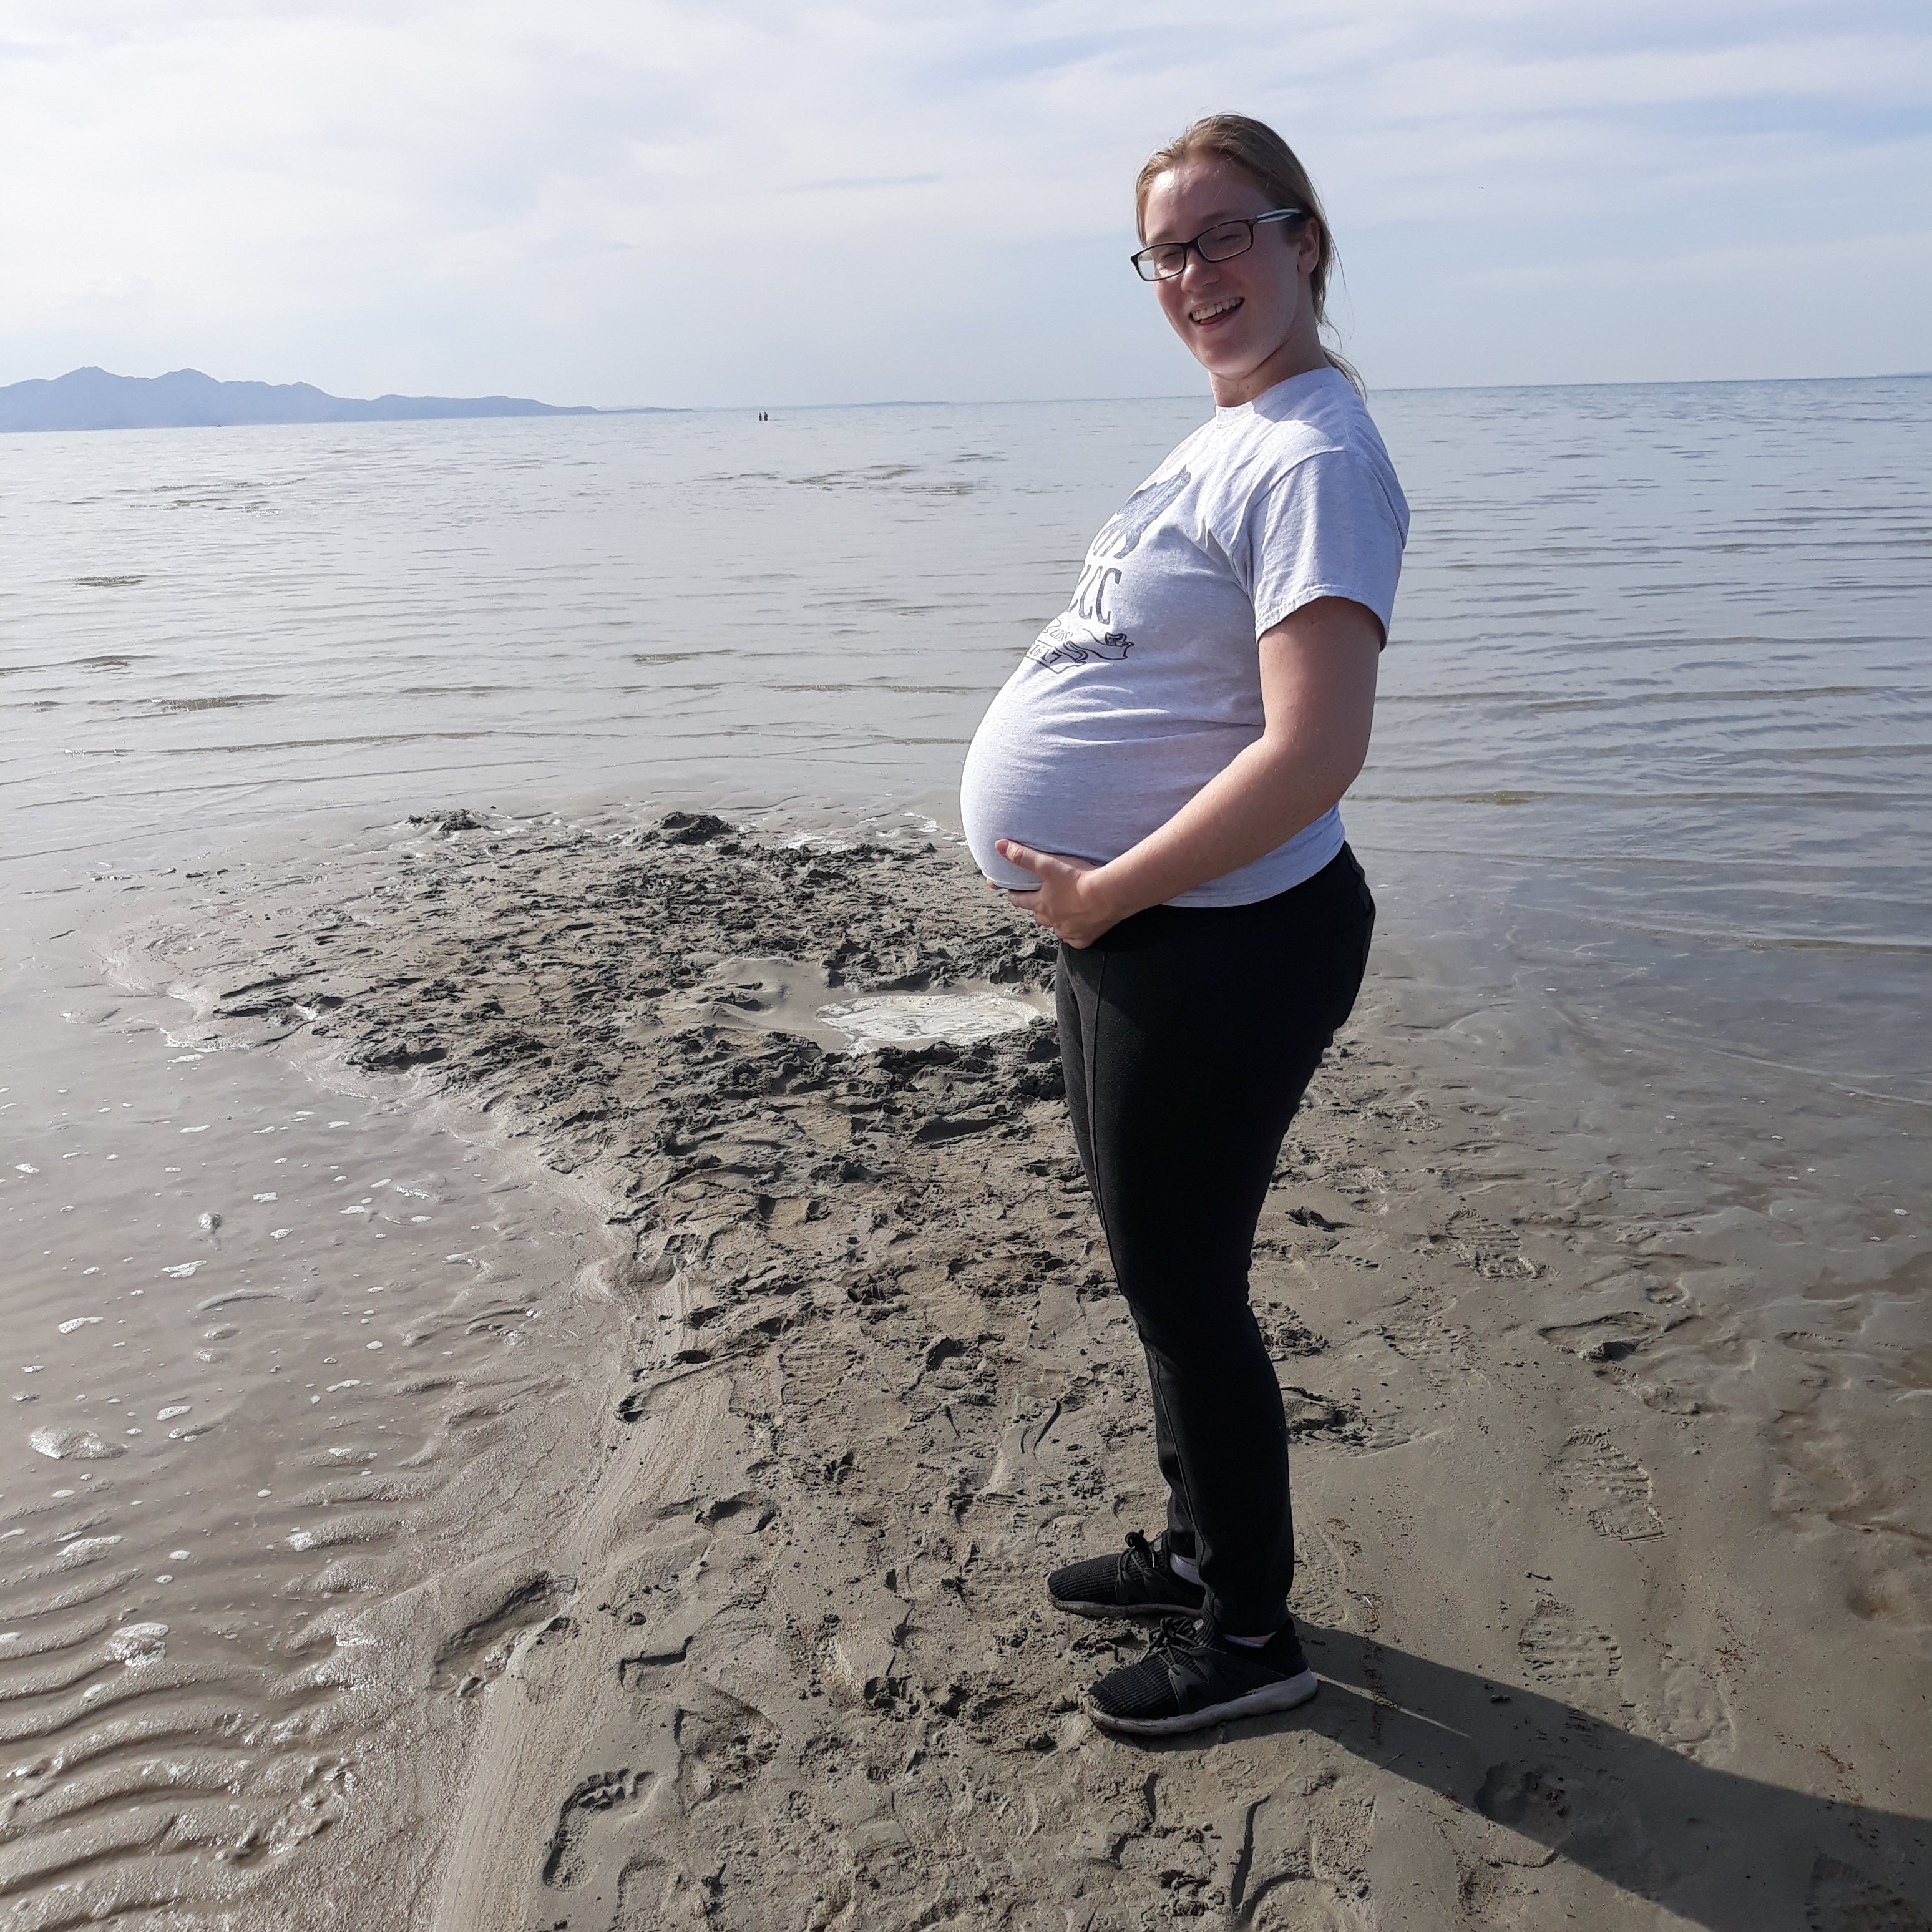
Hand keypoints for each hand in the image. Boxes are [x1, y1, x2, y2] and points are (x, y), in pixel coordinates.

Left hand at [988, 840, 1124, 948]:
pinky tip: (1079, 927)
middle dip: (1037, 908)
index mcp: (1041, 904)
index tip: (1013, 891)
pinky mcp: (1084, 938)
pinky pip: (1075, 939)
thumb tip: (999, 846)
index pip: (1020, 900)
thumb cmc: (1078, 879)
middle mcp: (1052, 921)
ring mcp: (1068, 932)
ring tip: (1062, 911)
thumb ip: (1023, 856)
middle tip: (1041, 900)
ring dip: (1056, 921)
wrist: (1108, 895)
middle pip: (1038, 916)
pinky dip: (1075, 934)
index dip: (1015, 894)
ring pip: (1056, 928)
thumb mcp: (1048, 864)